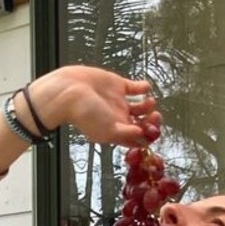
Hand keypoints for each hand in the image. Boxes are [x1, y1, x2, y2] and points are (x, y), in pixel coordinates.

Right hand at [28, 65, 161, 146]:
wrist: (69, 92)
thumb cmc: (83, 114)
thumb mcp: (107, 130)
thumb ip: (127, 134)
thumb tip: (142, 136)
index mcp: (115, 132)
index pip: (137, 139)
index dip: (148, 136)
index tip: (153, 130)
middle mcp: (118, 119)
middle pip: (142, 123)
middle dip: (151, 121)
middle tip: (155, 116)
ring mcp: (119, 102)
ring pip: (141, 107)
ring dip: (149, 105)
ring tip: (149, 102)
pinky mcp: (118, 86)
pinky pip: (136, 88)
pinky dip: (143, 88)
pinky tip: (145, 88)